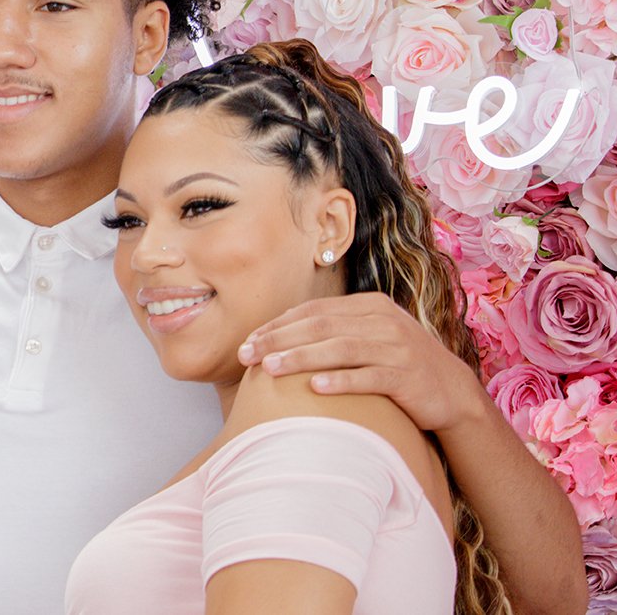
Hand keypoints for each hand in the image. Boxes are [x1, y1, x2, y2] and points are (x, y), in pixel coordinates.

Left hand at [236, 292, 484, 433]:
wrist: (452, 392)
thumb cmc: (397, 366)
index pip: (313, 311)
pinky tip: (314, 387)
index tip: (248, 342)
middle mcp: (383, 320)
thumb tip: (279, 337)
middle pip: (321, 325)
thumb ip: (334, 332)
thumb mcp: (369, 339)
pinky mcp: (408, 376)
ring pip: (341, 348)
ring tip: (270, 369)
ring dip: (301, 358)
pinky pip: (369, 376)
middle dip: (279, 340)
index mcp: (369, 306)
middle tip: (247, 355)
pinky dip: (340, 380)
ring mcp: (397, 347)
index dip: (278, 325)